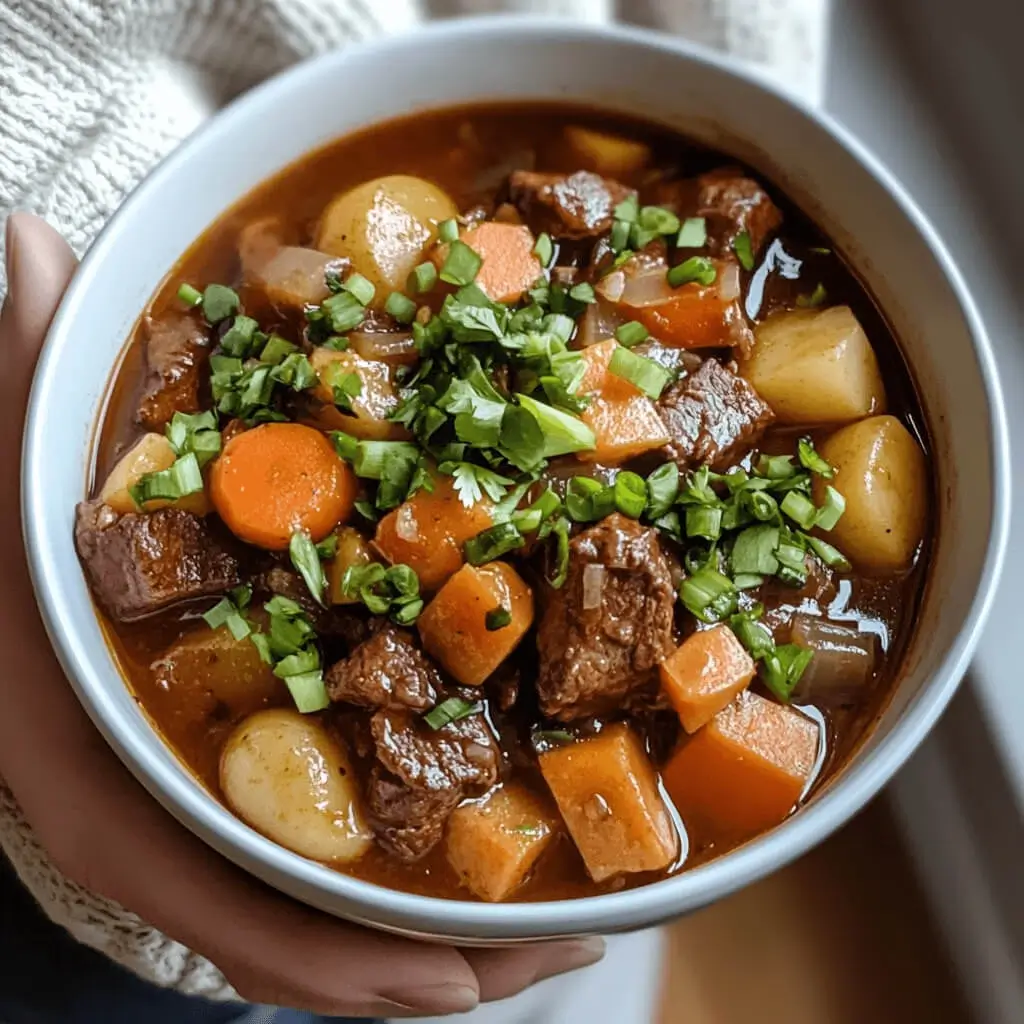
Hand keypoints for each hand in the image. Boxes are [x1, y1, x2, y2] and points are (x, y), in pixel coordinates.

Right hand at [0, 214, 603, 1017]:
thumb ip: (28, 369)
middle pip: (312, 940)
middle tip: (567, 942)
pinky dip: (406, 881)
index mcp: (101, 782)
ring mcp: (197, 814)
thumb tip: (38, 243)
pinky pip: (326, 866)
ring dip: (444, 933)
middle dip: (443, 961)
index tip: (473, 976)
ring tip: (562, 917)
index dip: (357, 958)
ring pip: (330, 915)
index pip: (236, 912)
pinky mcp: (232, 785)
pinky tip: (484, 843)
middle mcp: (159, 820)